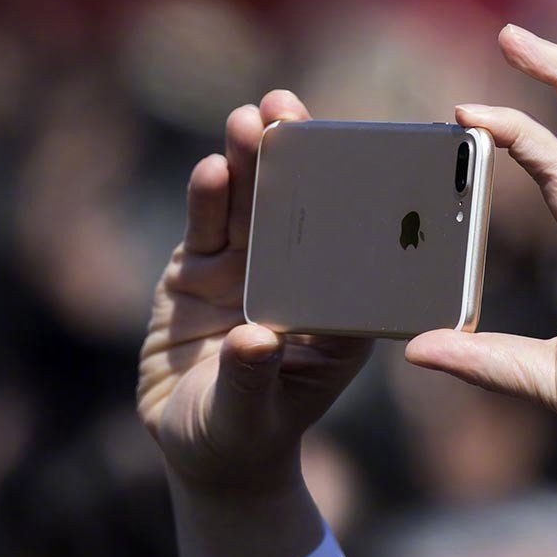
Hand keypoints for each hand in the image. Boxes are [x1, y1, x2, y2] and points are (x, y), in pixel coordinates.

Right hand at [137, 91, 369, 556]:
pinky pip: (207, 229)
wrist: (202, 448)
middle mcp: (297, 280)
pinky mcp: (200, 271)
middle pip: (299, 209)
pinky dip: (208, 199)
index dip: (350, 198)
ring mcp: (248, 270)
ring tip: (248, 121)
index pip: (350, 245)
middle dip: (294, 158)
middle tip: (288, 108)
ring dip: (249, 163)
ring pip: (251, 207)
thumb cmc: (245, 435)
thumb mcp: (251, 415)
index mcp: (335, 311)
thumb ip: (252, 379)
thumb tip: (253, 339)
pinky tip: (213, 168)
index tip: (356, 155)